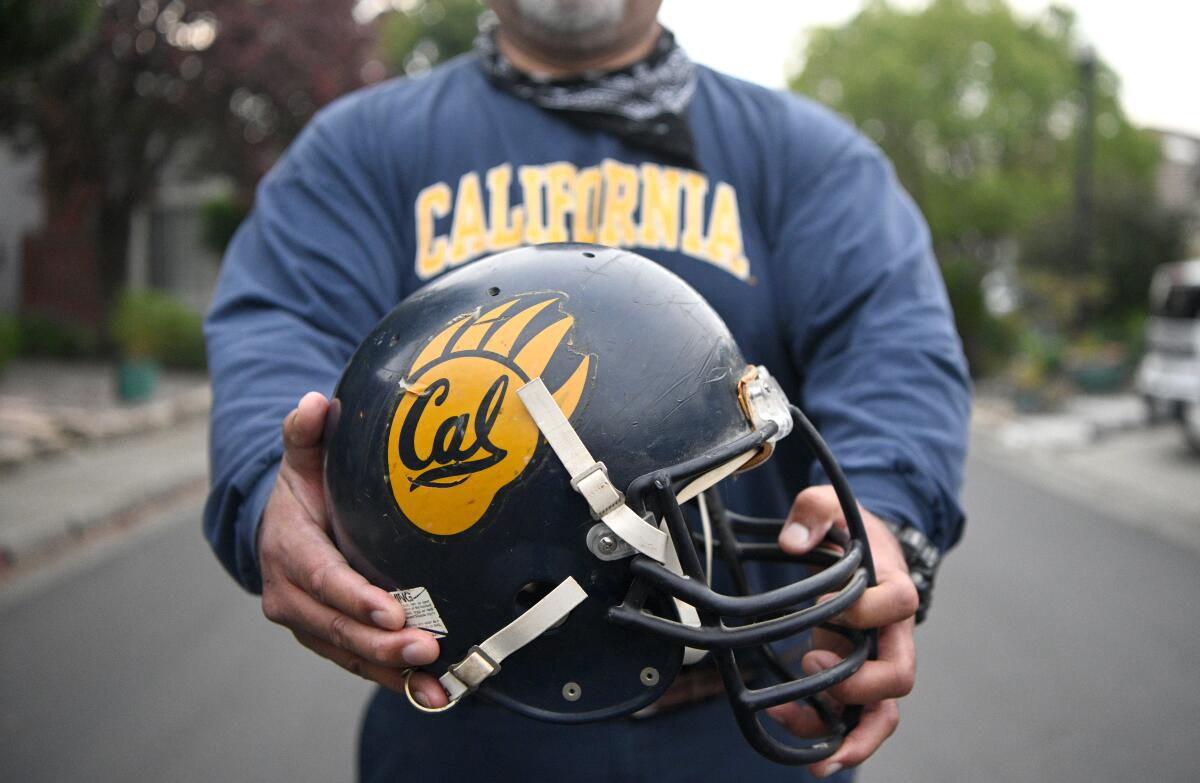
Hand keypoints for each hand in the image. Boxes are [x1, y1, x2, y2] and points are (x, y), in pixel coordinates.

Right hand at [258, 391, 448, 706]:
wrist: (279, 525)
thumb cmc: (303, 489)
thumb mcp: (302, 457)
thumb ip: (306, 432)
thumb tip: (314, 402)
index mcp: (288, 550)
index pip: (323, 578)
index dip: (356, 598)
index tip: (393, 611)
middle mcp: (292, 595)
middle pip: (339, 627)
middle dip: (383, 644)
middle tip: (428, 649)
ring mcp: (310, 623)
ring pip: (350, 654)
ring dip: (392, 671)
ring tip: (436, 686)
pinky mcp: (330, 639)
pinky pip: (361, 663)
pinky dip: (394, 679)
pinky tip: (432, 693)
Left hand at [768, 485, 918, 777]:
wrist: (866, 553)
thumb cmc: (850, 532)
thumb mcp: (831, 505)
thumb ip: (813, 510)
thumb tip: (792, 541)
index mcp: (893, 587)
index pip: (899, 602)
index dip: (864, 608)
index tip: (826, 603)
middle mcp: (893, 633)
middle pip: (900, 673)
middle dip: (859, 684)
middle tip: (812, 665)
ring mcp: (876, 661)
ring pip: (884, 712)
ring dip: (855, 738)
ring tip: (820, 760)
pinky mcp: (856, 677)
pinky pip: (856, 718)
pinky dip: (831, 733)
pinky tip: (798, 737)